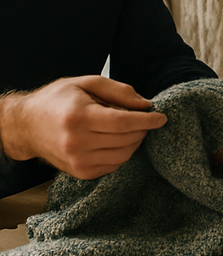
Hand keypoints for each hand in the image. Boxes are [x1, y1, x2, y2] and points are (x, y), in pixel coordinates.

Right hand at [0, 76, 165, 179]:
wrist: (26, 125)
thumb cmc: (58, 99)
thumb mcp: (87, 82)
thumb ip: (119, 91)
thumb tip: (146, 105)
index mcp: (79, 117)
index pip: (124, 122)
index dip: (148, 120)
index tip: (162, 117)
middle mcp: (77, 143)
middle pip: (127, 140)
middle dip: (143, 129)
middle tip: (145, 118)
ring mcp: (77, 161)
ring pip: (123, 156)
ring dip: (135, 142)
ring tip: (131, 128)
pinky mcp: (80, 173)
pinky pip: (114, 165)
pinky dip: (122, 153)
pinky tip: (116, 140)